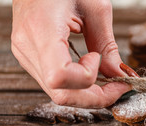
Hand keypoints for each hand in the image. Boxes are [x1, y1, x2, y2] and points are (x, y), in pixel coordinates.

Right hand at [11, 0, 137, 107]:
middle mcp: (28, 48)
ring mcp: (26, 56)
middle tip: (119, 87)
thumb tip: (119, 75)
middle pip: (61, 95)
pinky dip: (79, 86)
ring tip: (107, 78)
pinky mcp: (31, 60)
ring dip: (89, 94)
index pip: (60, 76)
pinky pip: (56, 85)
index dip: (86, 76)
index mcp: (41, 30)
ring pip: (59, 95)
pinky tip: (90, 72)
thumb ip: (107, 45)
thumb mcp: (95, 8)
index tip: (98, 58)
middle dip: (97, 97)